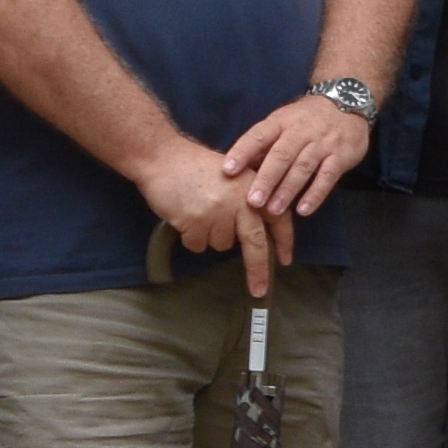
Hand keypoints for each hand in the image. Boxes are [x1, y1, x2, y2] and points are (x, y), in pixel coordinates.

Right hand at [133, 138, 275, 274]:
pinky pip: (198, 245)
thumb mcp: (234, 175)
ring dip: (209, 236)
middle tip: (259, 290)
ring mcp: (219, 212)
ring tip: (198, 211)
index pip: (278, 218)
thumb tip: (260, 231)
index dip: (284, 241)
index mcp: (254, 187)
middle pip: (255, 243)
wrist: (163, 157)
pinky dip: (190, 237)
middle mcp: (241, 200)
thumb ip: (248, 199)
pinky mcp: (196, 222)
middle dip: (258, 270)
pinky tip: (185, 216)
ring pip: (221, 245)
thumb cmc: (195, 166)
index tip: (285, 260)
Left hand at [220, 93, 371, 230]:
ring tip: (273, 210)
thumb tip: (237, 168)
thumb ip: (263, 145)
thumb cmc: (305, 120)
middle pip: (282, 155)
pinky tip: (303, 210)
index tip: (227, 170)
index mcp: (281, 121)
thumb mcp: (283, 122)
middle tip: (253, 201)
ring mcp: (323, 143)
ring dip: (287, 190)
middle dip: (267, 178)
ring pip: (303, 167)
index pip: (259, 135)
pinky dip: (315, 194)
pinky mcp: (341, 155)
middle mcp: (301, 131)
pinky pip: (328, 176)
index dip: (243, 152)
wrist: (347, 102)